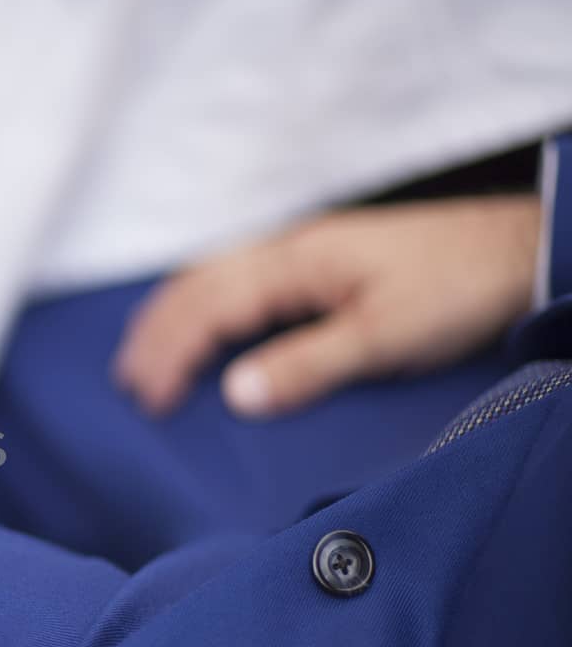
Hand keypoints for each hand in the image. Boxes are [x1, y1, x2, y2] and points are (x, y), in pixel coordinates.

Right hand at [113, 197, 540, 417]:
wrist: (519, 248)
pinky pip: (237, 275)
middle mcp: (287, 247)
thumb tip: (234, 395)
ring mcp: (301, 248)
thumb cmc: (458, 289)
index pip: (209, 307)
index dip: (171, 353)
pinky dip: (202, 300)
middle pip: (197, 285)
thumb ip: (307, 365)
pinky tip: (203, 318)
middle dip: (155, 333)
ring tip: (144, 351)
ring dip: (172, 314)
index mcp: (294, 262)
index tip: (148, 399)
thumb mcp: (385, 337)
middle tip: (127, 382)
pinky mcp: (318, 258)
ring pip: (212, 274)